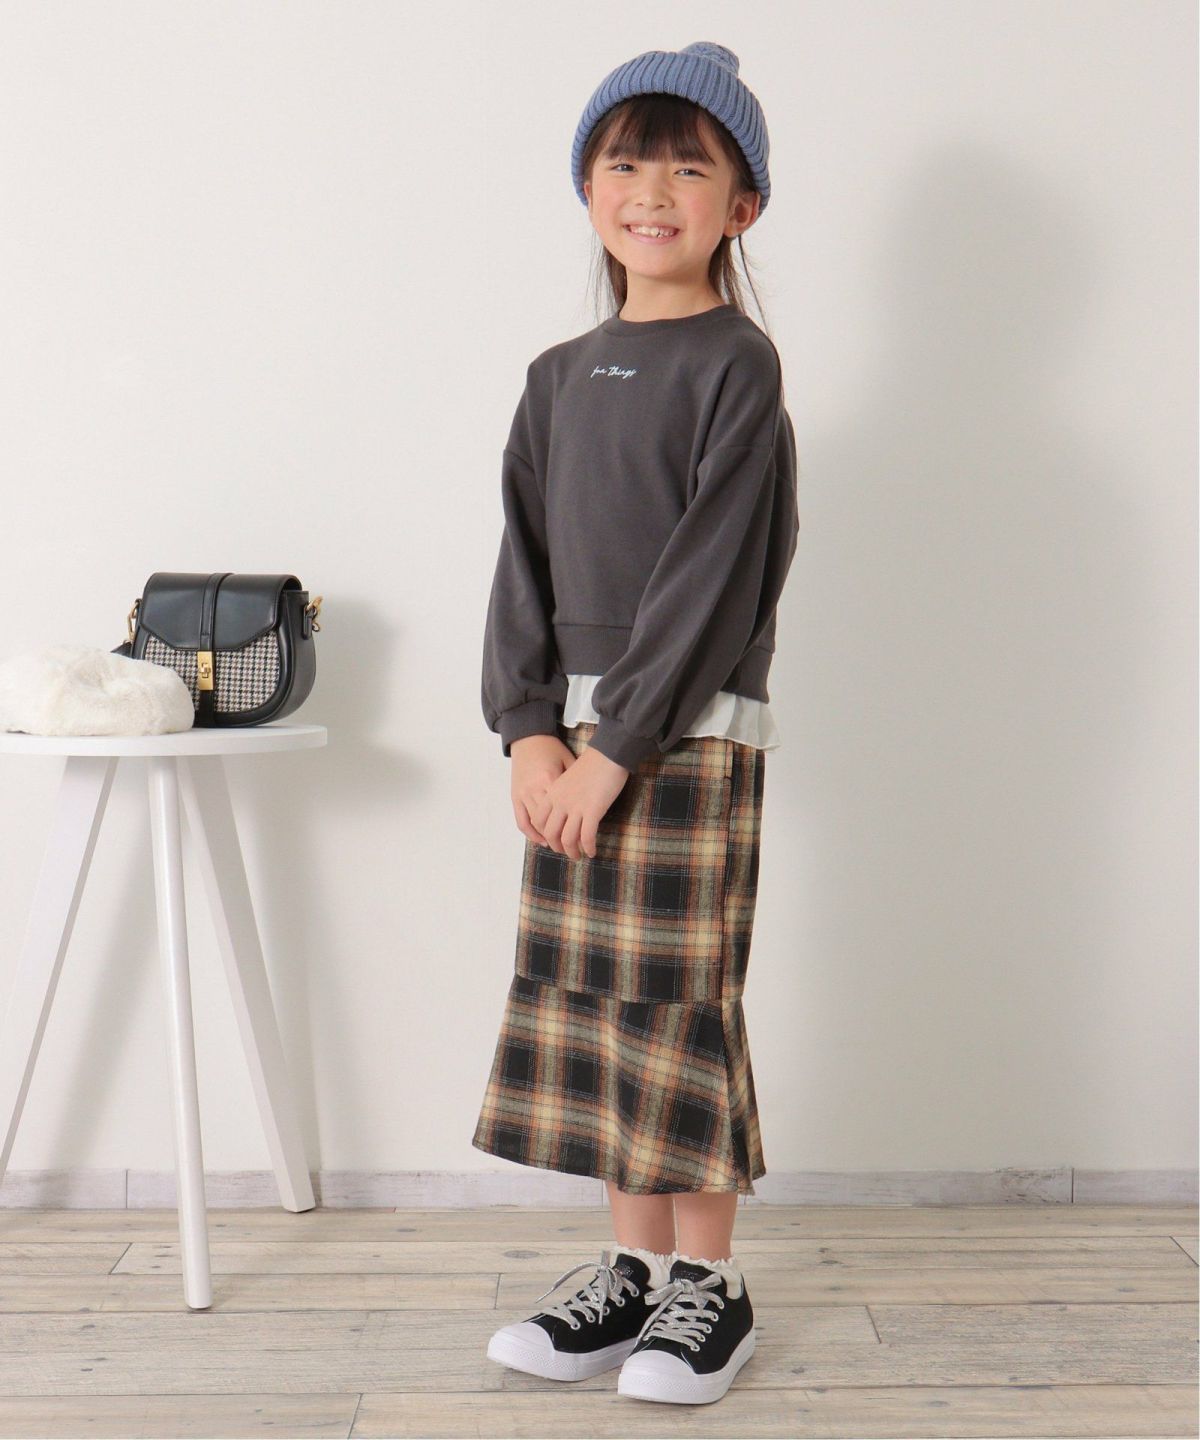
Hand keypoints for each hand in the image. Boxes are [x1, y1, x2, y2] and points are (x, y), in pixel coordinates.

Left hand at [510, 734, 630, 858]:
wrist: (608, 754)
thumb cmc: (592, 765)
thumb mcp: (568, 778)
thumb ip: (562, 794)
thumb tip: (565, 813)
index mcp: (553, 793)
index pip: (538, 821)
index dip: (544, 834)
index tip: (553, 840)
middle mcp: (560, 802)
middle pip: (551, 834)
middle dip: (557, 847)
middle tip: (566, 851)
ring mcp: (576, 807)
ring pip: (568, 839)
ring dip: (572, 852)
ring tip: (579, 856)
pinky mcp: (593, 811)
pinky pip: (587, 837)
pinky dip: (589, 847)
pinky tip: (592, 851)